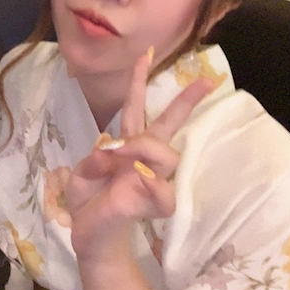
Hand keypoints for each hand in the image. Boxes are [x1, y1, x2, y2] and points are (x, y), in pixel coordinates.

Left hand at [65, 50, 213, 261]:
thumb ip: (95, 160)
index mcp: (125, 144)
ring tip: (117, 159)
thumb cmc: (89, 200)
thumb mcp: (81, 174)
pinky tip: (140, 179)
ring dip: (140, 149)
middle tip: (207, 81)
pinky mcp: (156, 203)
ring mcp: (153, 179)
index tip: (146, 55)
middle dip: (186, 101)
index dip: (139, 82)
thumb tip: (117, 154)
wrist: (90, 234)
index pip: (136, 109)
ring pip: (164, 153)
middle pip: (169, 124)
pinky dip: (152, 184)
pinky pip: (163, 191)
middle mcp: (143, 157)